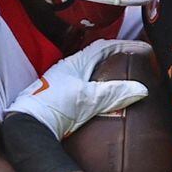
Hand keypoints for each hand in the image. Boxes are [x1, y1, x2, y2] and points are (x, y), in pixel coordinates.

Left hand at [5, 39, 151, 138]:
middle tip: (132, 65)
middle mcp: (66, 69)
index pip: (102, 46)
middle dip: (114, 60)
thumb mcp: (89, 99)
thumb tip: (141, 89)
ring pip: (87, 74)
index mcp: (74, 63)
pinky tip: (100, 100)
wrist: (29, 126)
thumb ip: (115, 93)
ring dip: (103, 75)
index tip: (138, 49)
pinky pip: (82, 88)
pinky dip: (95, 90)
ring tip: (119, 82)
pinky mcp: (58, 99)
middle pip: (95, 59)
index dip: (122, 46)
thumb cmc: (55, 107)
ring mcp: (61, 84)